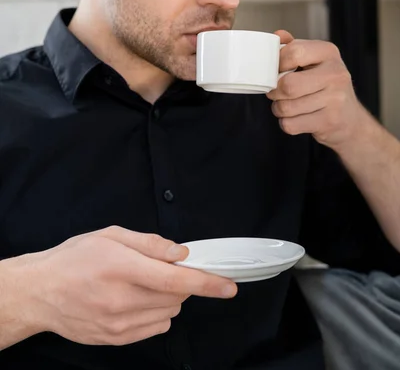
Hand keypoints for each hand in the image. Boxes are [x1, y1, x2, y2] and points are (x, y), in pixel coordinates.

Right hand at [16, 227, 236, 345]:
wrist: (41, 293)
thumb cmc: (75, 258)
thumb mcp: (110, 235)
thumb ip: (149, 243)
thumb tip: (180, 253)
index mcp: (121, 268)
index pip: (173, 279)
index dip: (205, 283)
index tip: (228, 286)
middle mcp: (122, 300)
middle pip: (175, 296)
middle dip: (180, 281)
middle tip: (161, 269)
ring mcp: (118, 325)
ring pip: (168, 314)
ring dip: (168, 298)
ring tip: (142, 284)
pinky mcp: (115, 340)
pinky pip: (155, 329)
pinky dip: (156, 314)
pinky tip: (136, 301)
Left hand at [267, 30, 362, 149]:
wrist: (350, 119)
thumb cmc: (326, 86)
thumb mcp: (314, 61)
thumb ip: (293, 47)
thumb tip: (278, 35)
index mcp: (329, 53)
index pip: (293, 52)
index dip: (276, 64)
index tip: (276, 71)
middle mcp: (336, 74)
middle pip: (288, 85)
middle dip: (274, 92)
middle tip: (277, 92)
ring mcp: (335, 99)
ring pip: (286, 107)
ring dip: (279, 109)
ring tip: (289, 105)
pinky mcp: (329, 121)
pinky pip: (290, 124)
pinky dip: (287, 123)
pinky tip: (298, 118)